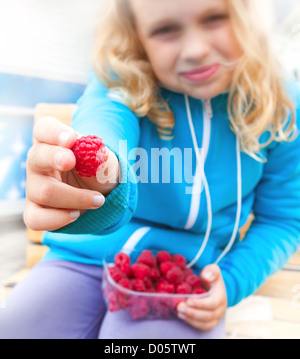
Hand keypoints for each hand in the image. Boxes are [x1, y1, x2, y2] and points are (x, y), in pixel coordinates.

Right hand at [24, 116, 118, 231]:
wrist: (100, 194)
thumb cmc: (98, 171)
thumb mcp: (106, 163)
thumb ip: (101, 157)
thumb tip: (97, 154)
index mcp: (53, 141)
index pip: (45, 129)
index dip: (55, 133)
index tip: (71, 139)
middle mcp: (38, 161)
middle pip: (38, 157)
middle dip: (55, 158)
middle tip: (72, 161)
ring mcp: (34, 186)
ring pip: (44, 192)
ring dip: (75, 198)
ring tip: (98, 200)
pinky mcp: (35, 210)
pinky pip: (35, 218)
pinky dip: (58, 219)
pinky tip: (76, 214)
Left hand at [177, 264, 226, 330]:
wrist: (213, 287)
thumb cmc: (210, 278)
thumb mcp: (212, 270)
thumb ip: (212, 271)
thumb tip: (207, 276)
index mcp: (221, 296)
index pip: (213, 303)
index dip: (201, 304)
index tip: (189, 301)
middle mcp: (220, 309)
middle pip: (208, 315)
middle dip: (193, 312)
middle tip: (180, 307)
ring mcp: (216, 317)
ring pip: (206, 323)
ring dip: (191, 319)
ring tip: (179, 312)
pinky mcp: (210, 322)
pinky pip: (203, 326)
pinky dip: (192, 323)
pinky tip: (182, 316)